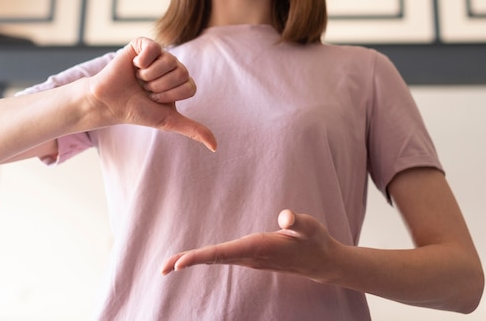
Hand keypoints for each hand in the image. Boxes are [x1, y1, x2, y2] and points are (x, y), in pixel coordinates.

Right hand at [88, 37, 216, 150]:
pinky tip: (133, 66)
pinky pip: (153, 48)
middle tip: (145, 89)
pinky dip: (141, 61)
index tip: (155, 100)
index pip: (190, 87)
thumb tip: (215, 147)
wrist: (111, 103)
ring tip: (138, 79)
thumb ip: (193, 130)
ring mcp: (159, 54)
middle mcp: (173, 66)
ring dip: (149, 76)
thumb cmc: (138, 111)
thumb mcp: (168, 121)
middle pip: (181, 73)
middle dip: (160, 87)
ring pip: (168, 61)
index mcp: (181, 81)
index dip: (170, 96)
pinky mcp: (144, 44)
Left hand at [161, 209, 337, 281]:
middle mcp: (250, 256)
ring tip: (170, 264)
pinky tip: (194, 258)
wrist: (322, 262)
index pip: (224, 253)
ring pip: (216, 259)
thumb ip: (297, 222)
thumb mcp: (310, 228)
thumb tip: (285, 217)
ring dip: (193, 260)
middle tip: (163, 267)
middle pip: (214, 259)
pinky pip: (222, 258)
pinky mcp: (251, 256)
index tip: (180, 263)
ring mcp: (250, 258)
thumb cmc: (314, 241)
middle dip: (188, 261)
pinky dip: (205, 258)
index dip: (201, 257)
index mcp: (259, 248)